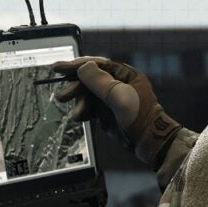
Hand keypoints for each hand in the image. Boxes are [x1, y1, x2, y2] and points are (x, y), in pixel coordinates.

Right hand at [51, 56, 181, 168]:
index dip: (76, 65)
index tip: (58, 68)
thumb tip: (84, 67)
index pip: (96, 65)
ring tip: (76, 114)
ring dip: (78, 102)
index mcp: (124, 74)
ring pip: (86, 94)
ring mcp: (110, 98)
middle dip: (75, 87)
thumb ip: (100, 81)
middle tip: (62, 96)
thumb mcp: (119, 96)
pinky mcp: (105, 111)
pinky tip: (79, 117)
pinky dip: (82, 111)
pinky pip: (89, 107)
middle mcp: (116, 83)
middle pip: (89, 79)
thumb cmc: (139, 116)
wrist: (149, 141)